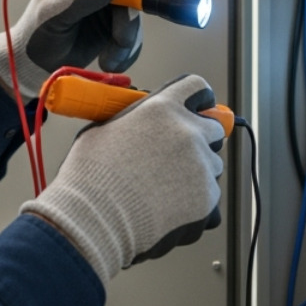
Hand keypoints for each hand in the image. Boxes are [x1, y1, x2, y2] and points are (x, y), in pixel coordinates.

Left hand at [0, 0, 146, 99]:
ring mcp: (105, 10)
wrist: (33, 68)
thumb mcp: (52, 15)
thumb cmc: (36, 36)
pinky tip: (110, 64)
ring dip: (126, 41)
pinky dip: (127, 52)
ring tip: (109, 62)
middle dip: (128, 19)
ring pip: (132, 18)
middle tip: (122, 41)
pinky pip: (131, 37)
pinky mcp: (112, 31)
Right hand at [20, 74, 224, 285]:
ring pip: (212, 165)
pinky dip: (195, 201)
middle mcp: (187, 132)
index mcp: (162, 109)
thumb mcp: (104, 129)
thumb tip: (140, 124)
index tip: (201, 107)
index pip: (196, 88)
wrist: (96, 218)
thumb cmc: (91, 176)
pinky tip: (168, 206)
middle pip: (213, 128)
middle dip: (200, 139)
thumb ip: (134, 121)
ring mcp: (200, 165)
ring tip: (164, 187)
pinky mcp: (207, 197)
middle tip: (177, 155)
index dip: (198, 99)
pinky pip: (210, 195)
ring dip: (197, 172)